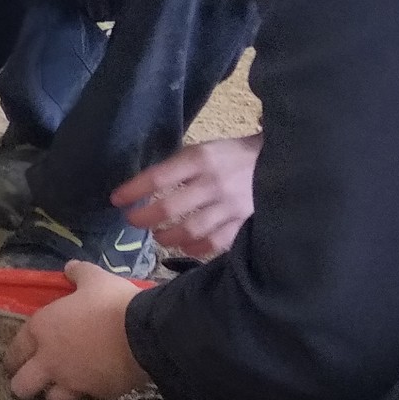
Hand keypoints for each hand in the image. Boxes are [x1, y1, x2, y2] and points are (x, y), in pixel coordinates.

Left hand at [3, 262, 148, 399]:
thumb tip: (70, 267)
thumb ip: (79, 274)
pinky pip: (87, 399)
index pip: (15, 351)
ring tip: (64, 388)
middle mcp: (49, 360)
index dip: (14, 357)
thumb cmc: (112, 303)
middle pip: (21, 385)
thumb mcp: (95, 279)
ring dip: (55, 396)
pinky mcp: (96, 395)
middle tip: (37, 379)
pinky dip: (89, 394)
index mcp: (42, 329)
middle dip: (25, 384)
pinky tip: (97, 384)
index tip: (18, 360)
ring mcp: (71, 381)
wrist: (144, 334)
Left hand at [112, 133, 261, 260]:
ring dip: (167, 236)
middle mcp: (213, 183)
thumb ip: (178, 169)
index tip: (116, 199)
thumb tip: (142, 190)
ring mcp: (230, 207)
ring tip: (158, 236)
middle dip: (144, 218)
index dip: (132, 191)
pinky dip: (195, 248)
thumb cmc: (232, 156)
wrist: (283, 162)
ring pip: (190, 230)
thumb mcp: (203, 151)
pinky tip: (185, 246)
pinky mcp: (244, 224)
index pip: (157, 178)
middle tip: (132, 221)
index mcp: (200, 159)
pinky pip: (214, 243)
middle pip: (169, 208)